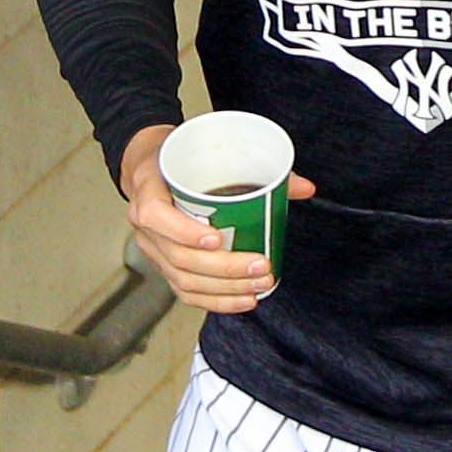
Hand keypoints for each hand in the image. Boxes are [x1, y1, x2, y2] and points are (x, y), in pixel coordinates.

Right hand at [119, 123, 316, 315]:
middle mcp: (146, 225)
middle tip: (260, 266)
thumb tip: (305, 188)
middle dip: (223, 268)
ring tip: (259, 285)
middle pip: (178, 257)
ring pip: (183, 279)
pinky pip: (185, 291)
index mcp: (149, 188)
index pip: (155, 215)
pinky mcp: (164, 265)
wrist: (153, 166)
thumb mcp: (208, 151)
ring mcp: (153, 249)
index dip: (183, 232)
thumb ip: (258, 166)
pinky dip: (215, 300)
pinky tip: (242, 300)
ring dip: (224, 288)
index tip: (217, 238)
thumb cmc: (182, 157)